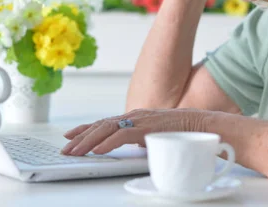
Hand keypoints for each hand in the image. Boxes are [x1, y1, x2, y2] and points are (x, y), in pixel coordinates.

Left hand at [61, 108, 206, 155]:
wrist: (203, 125)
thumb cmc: (182, 132)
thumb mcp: (155, 136)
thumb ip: (141, 140)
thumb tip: (133, 148)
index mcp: (134, 118)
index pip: (104, 122)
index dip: (85, 129)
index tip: (70, 136)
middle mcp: (134, 116)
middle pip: (100, 125)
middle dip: (80, 137)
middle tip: (64, 148)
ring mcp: (140, 121)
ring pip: (107, 129)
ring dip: (88, 141)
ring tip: (74, 151)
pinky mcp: (148, 129)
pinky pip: (123, 136)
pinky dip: (108, 143)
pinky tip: (97, 150)